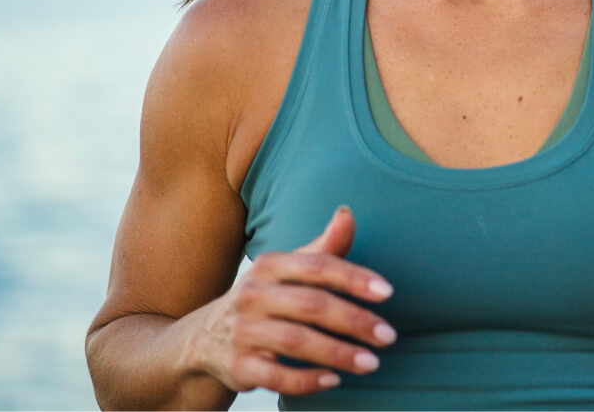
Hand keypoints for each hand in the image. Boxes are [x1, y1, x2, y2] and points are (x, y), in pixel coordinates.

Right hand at [192, 206, 395, 395]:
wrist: (205, 337)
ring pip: (296, 341)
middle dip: (354, 320)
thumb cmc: (266, 296)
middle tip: (388, 336)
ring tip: (372, 362)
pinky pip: (275, 376)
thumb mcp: (289, 269)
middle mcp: (252, 294)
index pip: (317, 266)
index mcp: (269, 265)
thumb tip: (348, 213)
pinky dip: (307, 380)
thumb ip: (323, 247)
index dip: (354, 277)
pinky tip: (334, 380)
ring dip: (338, 353)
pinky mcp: (237, 366)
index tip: (388, 292)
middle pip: (311, 305)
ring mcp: (243, 331)